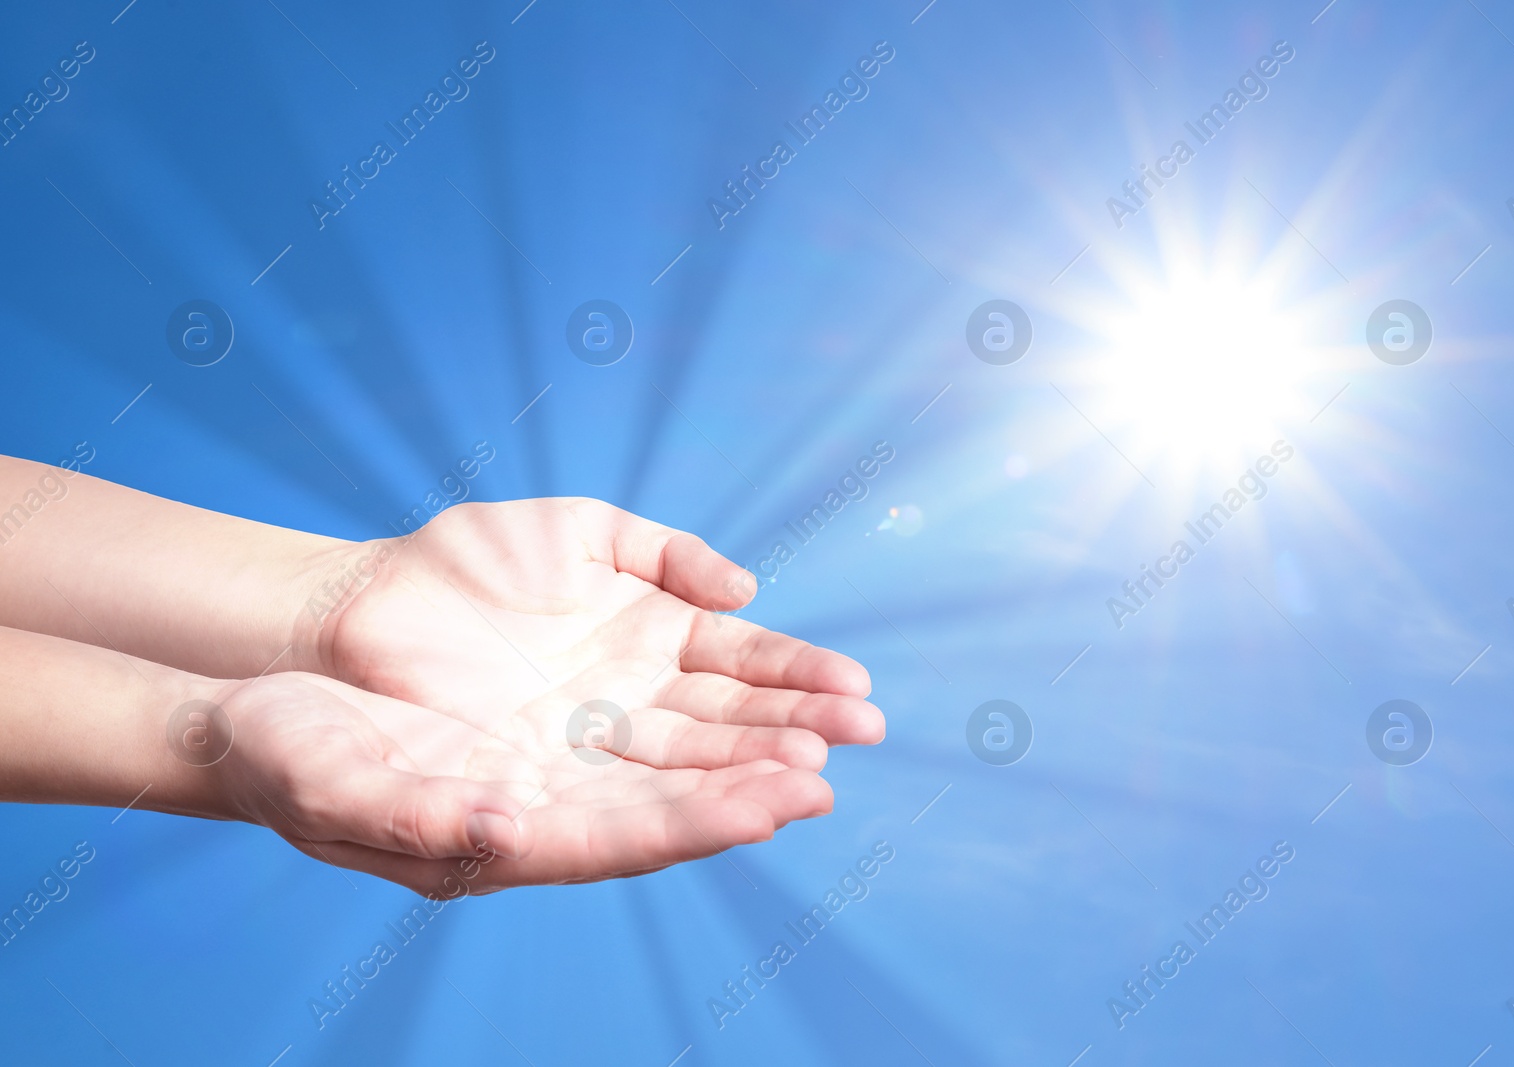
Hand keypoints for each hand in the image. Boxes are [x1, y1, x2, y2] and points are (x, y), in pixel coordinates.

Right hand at [202, 671, 833, 891]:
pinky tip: (773, 671)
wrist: (269, 695)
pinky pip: (657, 684)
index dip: (698, 823)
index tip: (771, 808)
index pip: (622, 839)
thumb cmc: (287, 756)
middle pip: (675, 792)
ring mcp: (564, 736)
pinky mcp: (564, 681)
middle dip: (755, 780)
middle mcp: (556, 792)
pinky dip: (719, 676)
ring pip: (683, 738)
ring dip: (758, 729)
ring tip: (840, 717)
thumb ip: (416, 817)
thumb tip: (508, 831)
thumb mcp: (330, 786)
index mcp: (507, 836)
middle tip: (831, 767)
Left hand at [303, 498, 884, 765]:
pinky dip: (676, 813)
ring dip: (749, 780)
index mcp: (651, 639)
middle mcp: (633, 704)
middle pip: (728, 726)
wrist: (362, 604)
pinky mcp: (541, 788)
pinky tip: (733, 812)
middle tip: (862, 739)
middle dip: (794, 734)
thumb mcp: (582, 532)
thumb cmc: (467, 560)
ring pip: (685, 772)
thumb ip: (665, 552)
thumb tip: (744, 591)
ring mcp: (590, 748)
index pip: (741, 666)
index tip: (855, 689)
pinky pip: (618, 806)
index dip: (799, 678)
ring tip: (811, 785)